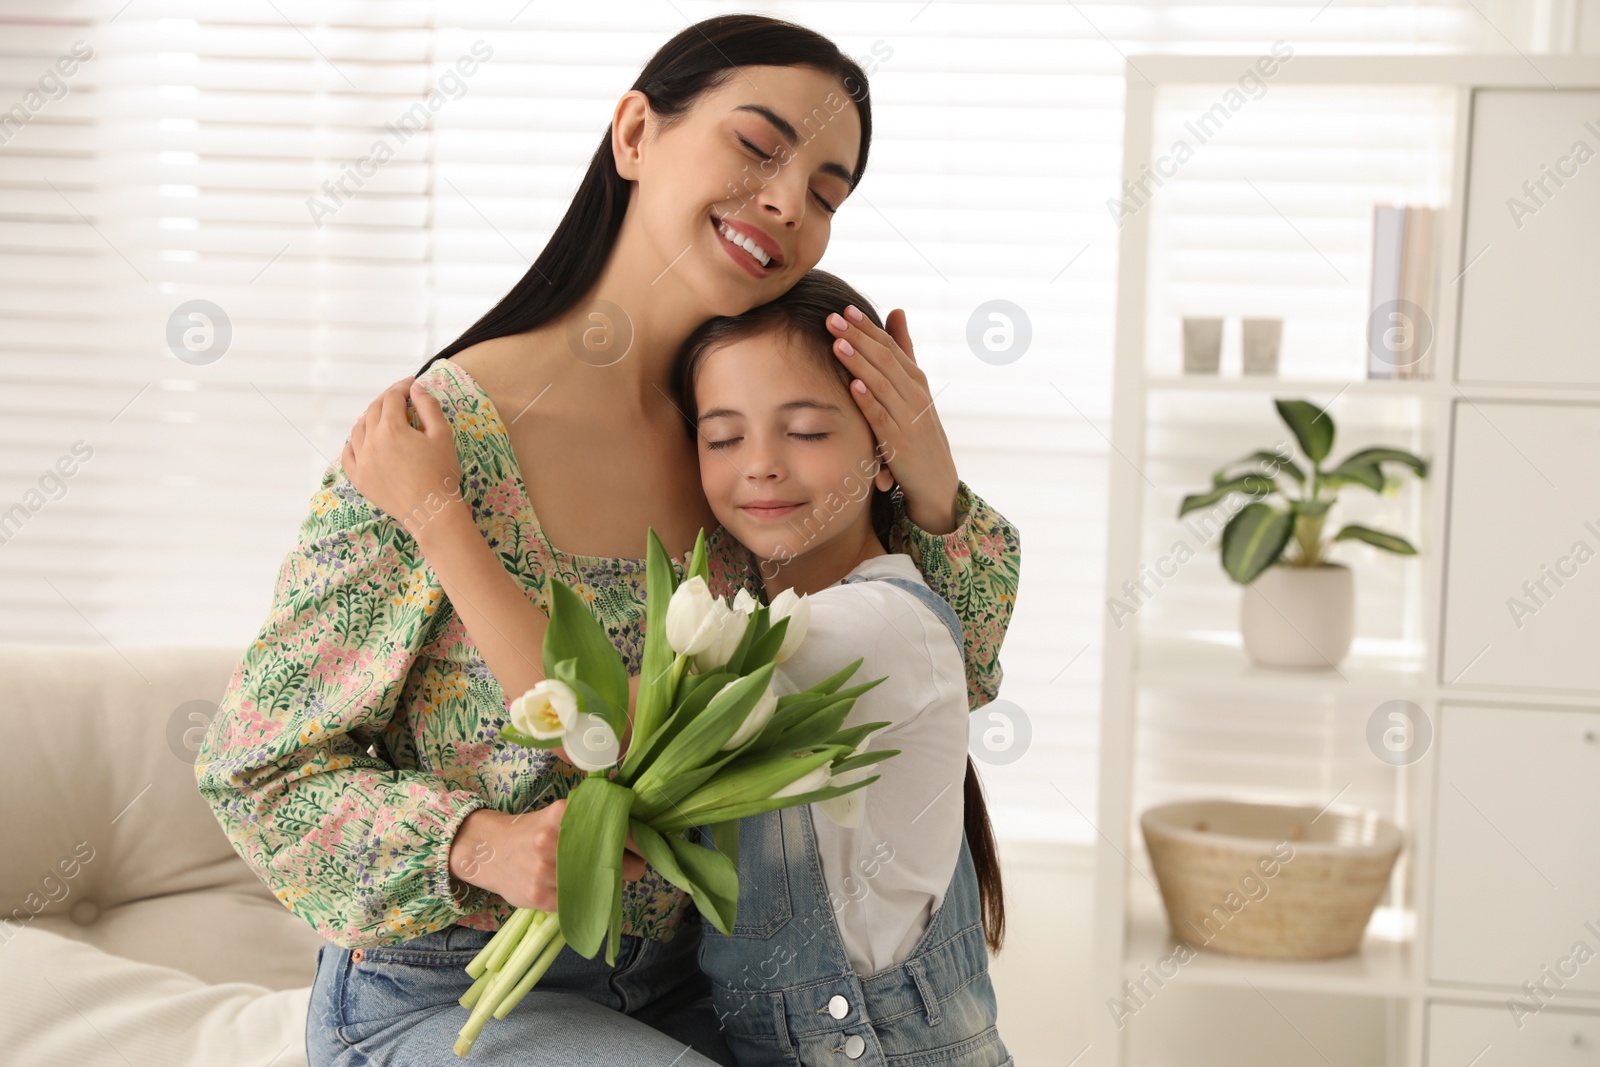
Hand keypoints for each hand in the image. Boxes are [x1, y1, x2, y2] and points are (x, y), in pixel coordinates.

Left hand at [340, 377, 463, 537]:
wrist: (431, 511)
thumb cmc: (442, 473)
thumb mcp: (442, 435)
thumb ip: (429, 407)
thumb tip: (417, 388)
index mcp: (391, 428)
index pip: (392, 398)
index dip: (402, 387)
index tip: (412, 384)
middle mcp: (371, 441)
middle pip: (373, 410)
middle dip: (387, 399)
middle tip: (400, 397)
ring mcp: (361, 461)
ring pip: (358, 429)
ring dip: (369, 417)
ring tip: (382, 417)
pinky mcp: (358, 478)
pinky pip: (348, 454)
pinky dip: (354, 442)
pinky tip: (362, 440)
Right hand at [451, 803, 646, 911]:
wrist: (490, 851)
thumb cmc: (533, 831)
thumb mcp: (560, 814)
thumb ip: (591, 817)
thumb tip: (634, 823)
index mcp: (564, 814)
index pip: (616, 828)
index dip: (637, 841)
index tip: (646, 846)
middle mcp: (555, 840)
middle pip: (613, 861)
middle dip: (629, 867)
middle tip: (630, 866)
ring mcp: (546, 871)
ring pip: (599, 885)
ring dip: (608, 885)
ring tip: (602, 877)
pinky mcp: (541, 896)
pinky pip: (579, 901)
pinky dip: (585, 898)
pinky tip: (578, 889)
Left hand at [826, 306, 960, 532]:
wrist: (937, 483)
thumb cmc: (920, 432)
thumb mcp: (913, 390)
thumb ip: (904, 352)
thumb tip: (897, 310)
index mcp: (915, 381)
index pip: (890, 347)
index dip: (868, 328)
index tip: (845, 309)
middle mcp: (915, 395)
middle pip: (885, 360)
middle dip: (859, 338)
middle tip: (833, 318)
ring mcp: (910, 419)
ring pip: (882, 384)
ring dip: (860, 363)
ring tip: (838, 343)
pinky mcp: (901, 444)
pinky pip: (882, 419)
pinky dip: (869, 401)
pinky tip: (853, 385)